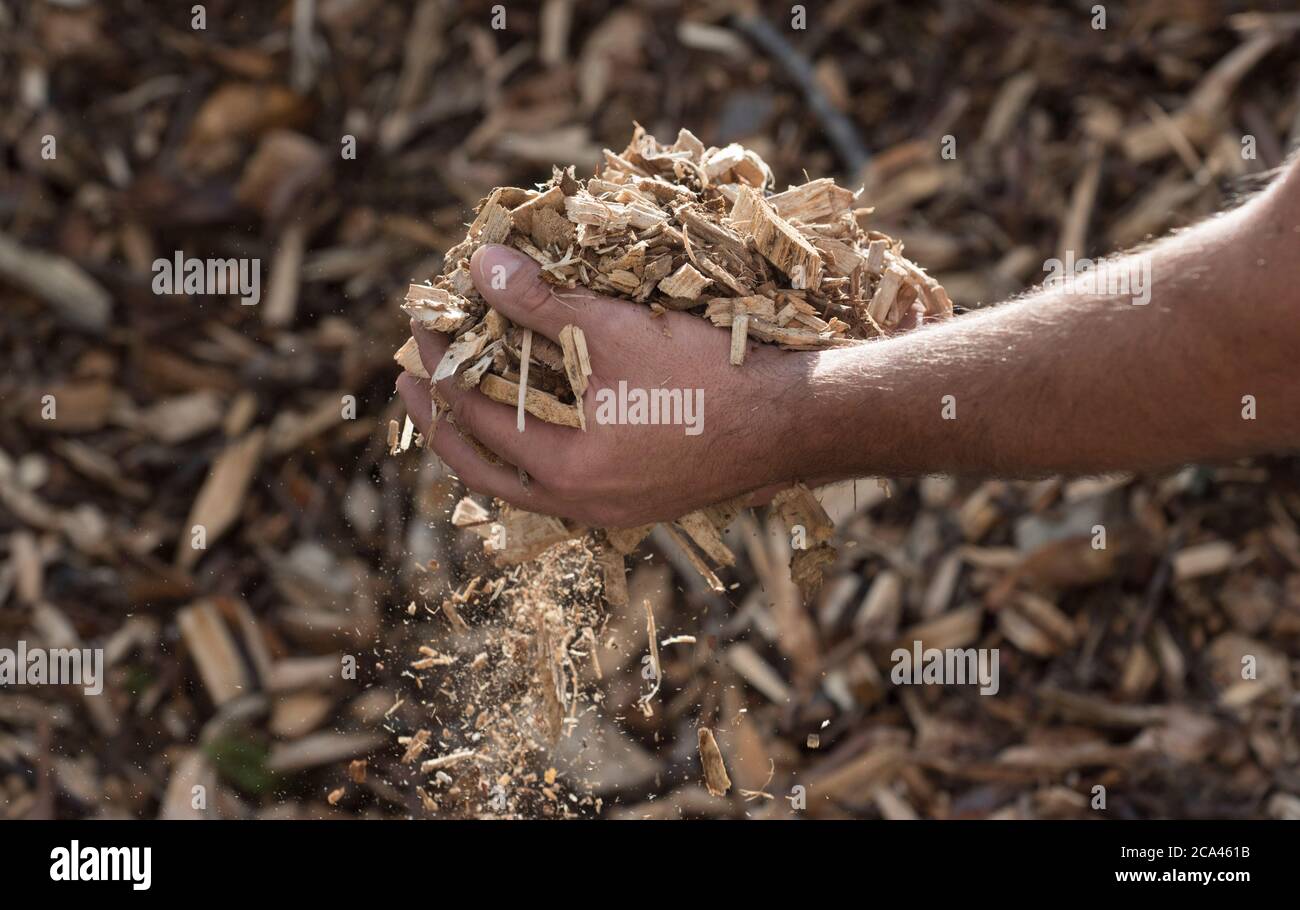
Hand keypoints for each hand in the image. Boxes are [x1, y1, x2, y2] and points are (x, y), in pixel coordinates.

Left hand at [396, 244, 812, 526]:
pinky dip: (533, 452)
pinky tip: (539, 422)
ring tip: (464, 402)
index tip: (420, 327)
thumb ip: (543, 301)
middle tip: (409, 384)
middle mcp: (581, 505)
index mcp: (566, 471)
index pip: (474, 415)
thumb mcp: (618, 331)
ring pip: (522, 484)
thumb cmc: (708, 378)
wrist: (795, 424)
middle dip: (441, 420)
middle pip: (483, 471)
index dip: (440, 365)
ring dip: (486, 441)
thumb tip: (482, 265)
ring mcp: (613, 511)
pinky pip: (562, 485)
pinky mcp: (641, 502)